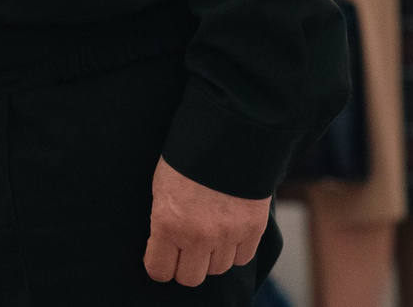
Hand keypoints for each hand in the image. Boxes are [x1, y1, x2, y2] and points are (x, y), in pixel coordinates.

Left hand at [144, 158, 266, 285]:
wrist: (227, 136)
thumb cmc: (186, 159)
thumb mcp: (161, 189)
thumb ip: (163, 222)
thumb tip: (165, 246)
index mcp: (168, 224)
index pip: (159, 270)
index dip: (160, 264)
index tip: (161, 257)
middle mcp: (198, 236)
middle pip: (190, 277)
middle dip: (186, 265)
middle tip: (186, 249)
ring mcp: (228, 235)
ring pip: (217, 269)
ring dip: (212, 256)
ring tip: (209, 233)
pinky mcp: (252, 230)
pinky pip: (242, 258)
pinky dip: (235, 249)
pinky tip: (228, 231)